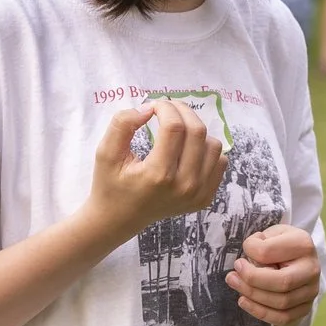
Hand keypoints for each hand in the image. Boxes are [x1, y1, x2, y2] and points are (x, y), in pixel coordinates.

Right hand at [84, 101, 225, 241]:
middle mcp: (183, 185)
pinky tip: (186, 151)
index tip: (153, 106)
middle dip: (182, 111)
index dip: (164, 107)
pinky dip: (206, 150)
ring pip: (213, 145)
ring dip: (195, 130)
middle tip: (167, 109)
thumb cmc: (110, 184)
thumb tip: (148, 109)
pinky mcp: (206, 198)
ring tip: (176, 132)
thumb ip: (122, 124)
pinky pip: (220, 162)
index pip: (174, 127)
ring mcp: (198, 194)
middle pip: (197, 132)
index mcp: (158, 174)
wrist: (120, 219)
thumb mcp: (105, 152)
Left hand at [226, 224, 319, 325]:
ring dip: (252, 296)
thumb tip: (248, 265)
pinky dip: (260, 312)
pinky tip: (244, 302)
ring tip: (235, 285)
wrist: (296, 258)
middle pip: (282, 282)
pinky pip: (283, 318)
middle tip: (231, 276)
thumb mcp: (270, 235)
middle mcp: (312, 269)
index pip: (268, 252)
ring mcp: (311, 291)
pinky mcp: (306, 308)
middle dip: (251, 281)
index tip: (241, 256)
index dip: (249, 253)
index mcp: (303, 245)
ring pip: (281, 302)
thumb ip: (259, 245)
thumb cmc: (279, 245)